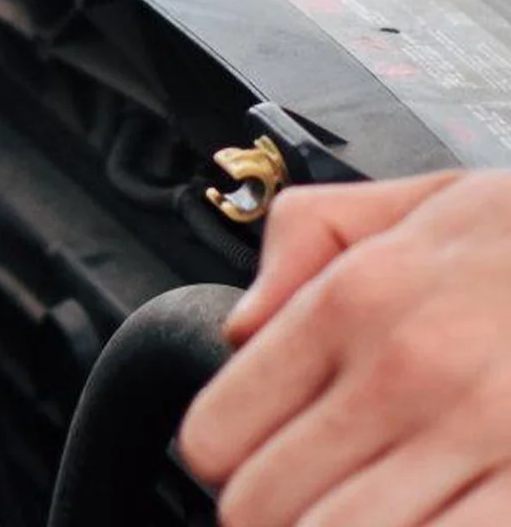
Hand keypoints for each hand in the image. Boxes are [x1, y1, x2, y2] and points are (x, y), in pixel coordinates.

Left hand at [178, 170, 510, 525]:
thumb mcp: (407, 203)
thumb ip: (302, 246)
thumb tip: (239, 329)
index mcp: (352, 302)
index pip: (219, 433)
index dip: (223, 468)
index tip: (250, 469)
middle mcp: (404, 372)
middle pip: (267, 511)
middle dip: (273, 522)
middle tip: (307, 504)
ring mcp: (479, 433)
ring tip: (368, 509)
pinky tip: (431, 519)